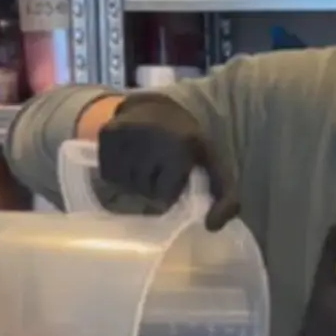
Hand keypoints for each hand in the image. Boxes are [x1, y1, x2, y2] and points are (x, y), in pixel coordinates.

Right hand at [98, 92, 238, 230]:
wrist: (162, 109)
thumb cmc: (192, 145)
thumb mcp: (217, 167)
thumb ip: (227, 199)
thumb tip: (211, 226)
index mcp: (181, 146)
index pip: (166, 195)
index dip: (171, 193)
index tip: (178, 180)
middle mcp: (151, 137)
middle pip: (144, 191)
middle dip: (152, 190)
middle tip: (161, 173)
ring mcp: (126, 134)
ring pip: (124, 184)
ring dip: (134, 185)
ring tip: (146, 168)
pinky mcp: (107, 133)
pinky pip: (108, 173)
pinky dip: (118, 175)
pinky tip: (130, 162)